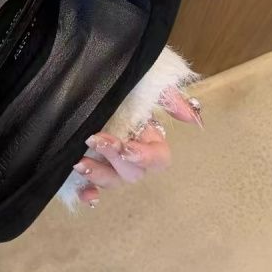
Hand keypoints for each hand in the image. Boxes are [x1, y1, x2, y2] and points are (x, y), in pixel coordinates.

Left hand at [73, 87, 202, 206]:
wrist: (93, 77)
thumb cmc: (129, 83)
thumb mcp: (149, 81)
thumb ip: (170, 98)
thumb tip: (192, 118)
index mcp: (150, 139)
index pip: (158, 159)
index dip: (145, 157)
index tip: (127, 147)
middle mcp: (132, 155)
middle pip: (133, 173)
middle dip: (115, 160)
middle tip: (95, 140)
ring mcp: (111, 163)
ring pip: (112, 181)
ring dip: (98, 176)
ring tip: (79, 163)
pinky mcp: (91, 165)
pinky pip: (91, 188)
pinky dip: (88, 193)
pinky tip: (83, 193)